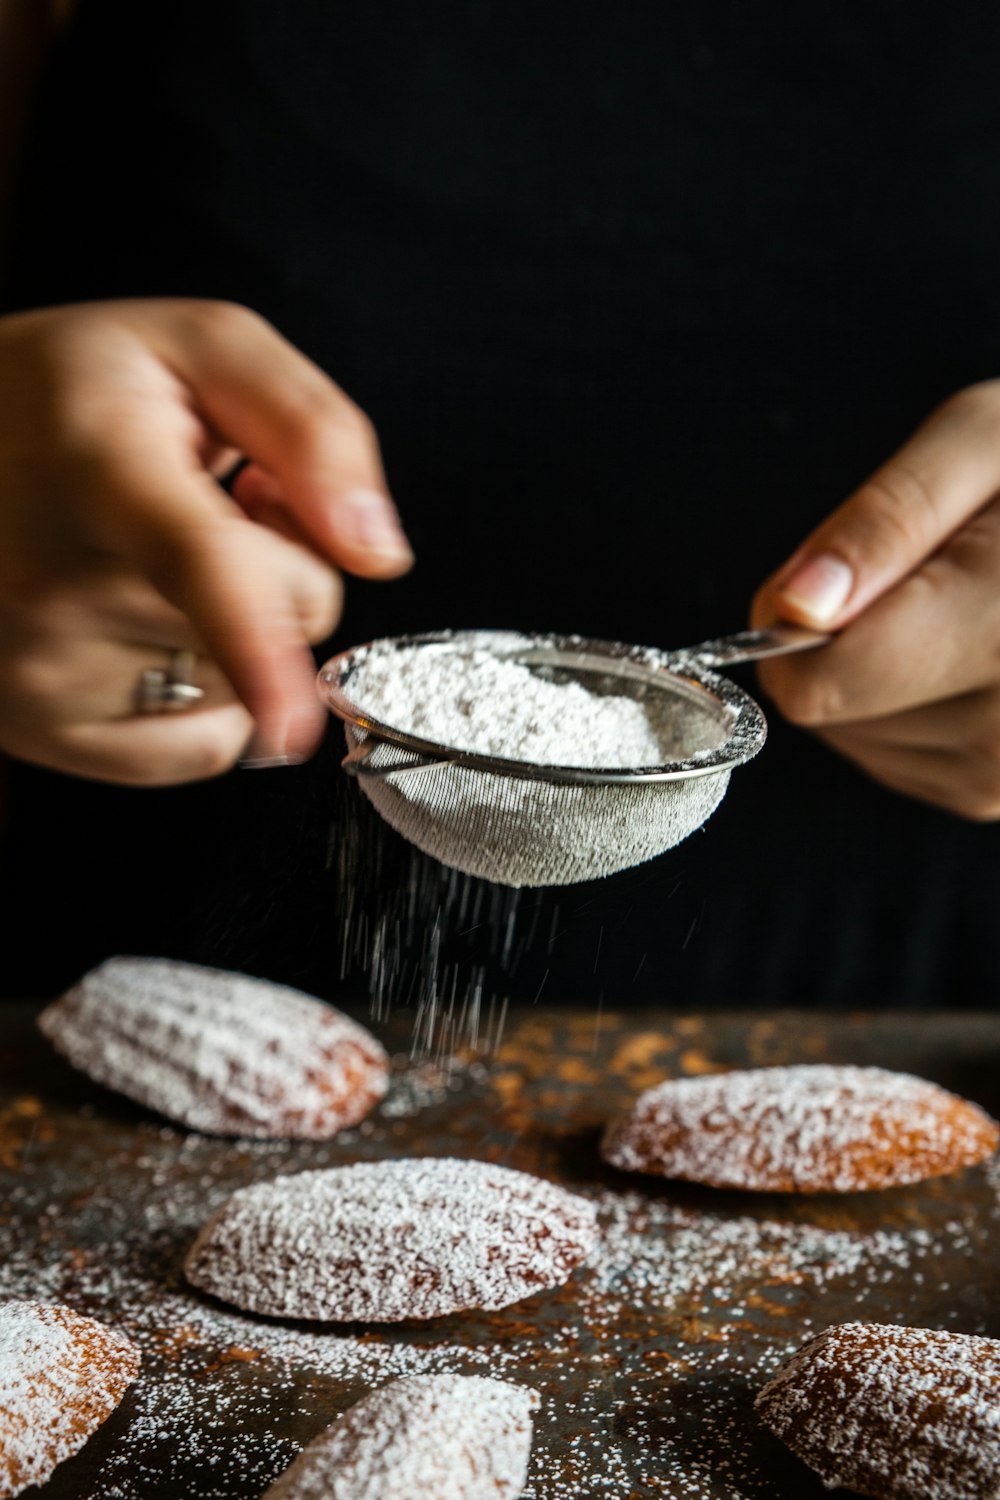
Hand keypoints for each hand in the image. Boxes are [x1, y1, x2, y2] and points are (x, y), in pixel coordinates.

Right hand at [0, 299, 412, 784]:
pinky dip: (210, 701)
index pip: (194, 562)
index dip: (257, 641)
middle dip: (286, 566)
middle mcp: (56, 581)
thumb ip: (312, 431)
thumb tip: (376, 552)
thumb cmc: (66, 395)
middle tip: (208, 509)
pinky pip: (201, 750)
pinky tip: (148, 631)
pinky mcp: (45, 732)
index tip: (289, 716)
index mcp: (101, 465)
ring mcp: (41, 672)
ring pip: (249, 687)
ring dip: (239, 633)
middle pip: (283, 619)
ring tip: (155, 563)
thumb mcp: (197, 348)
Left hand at [751, 380, 999, 819]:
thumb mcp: (980, 439)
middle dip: (845, 638)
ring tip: (966, 605)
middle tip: (932, 572)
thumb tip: (792, 606)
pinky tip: (969, 650)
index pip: (825, 684)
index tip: (832, 571)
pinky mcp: (995, 795)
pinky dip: (905, 704)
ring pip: (854, 739)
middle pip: (830, 715)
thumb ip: (884, 521)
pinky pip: (893, 756)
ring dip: (875, 673)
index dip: (794, 623)